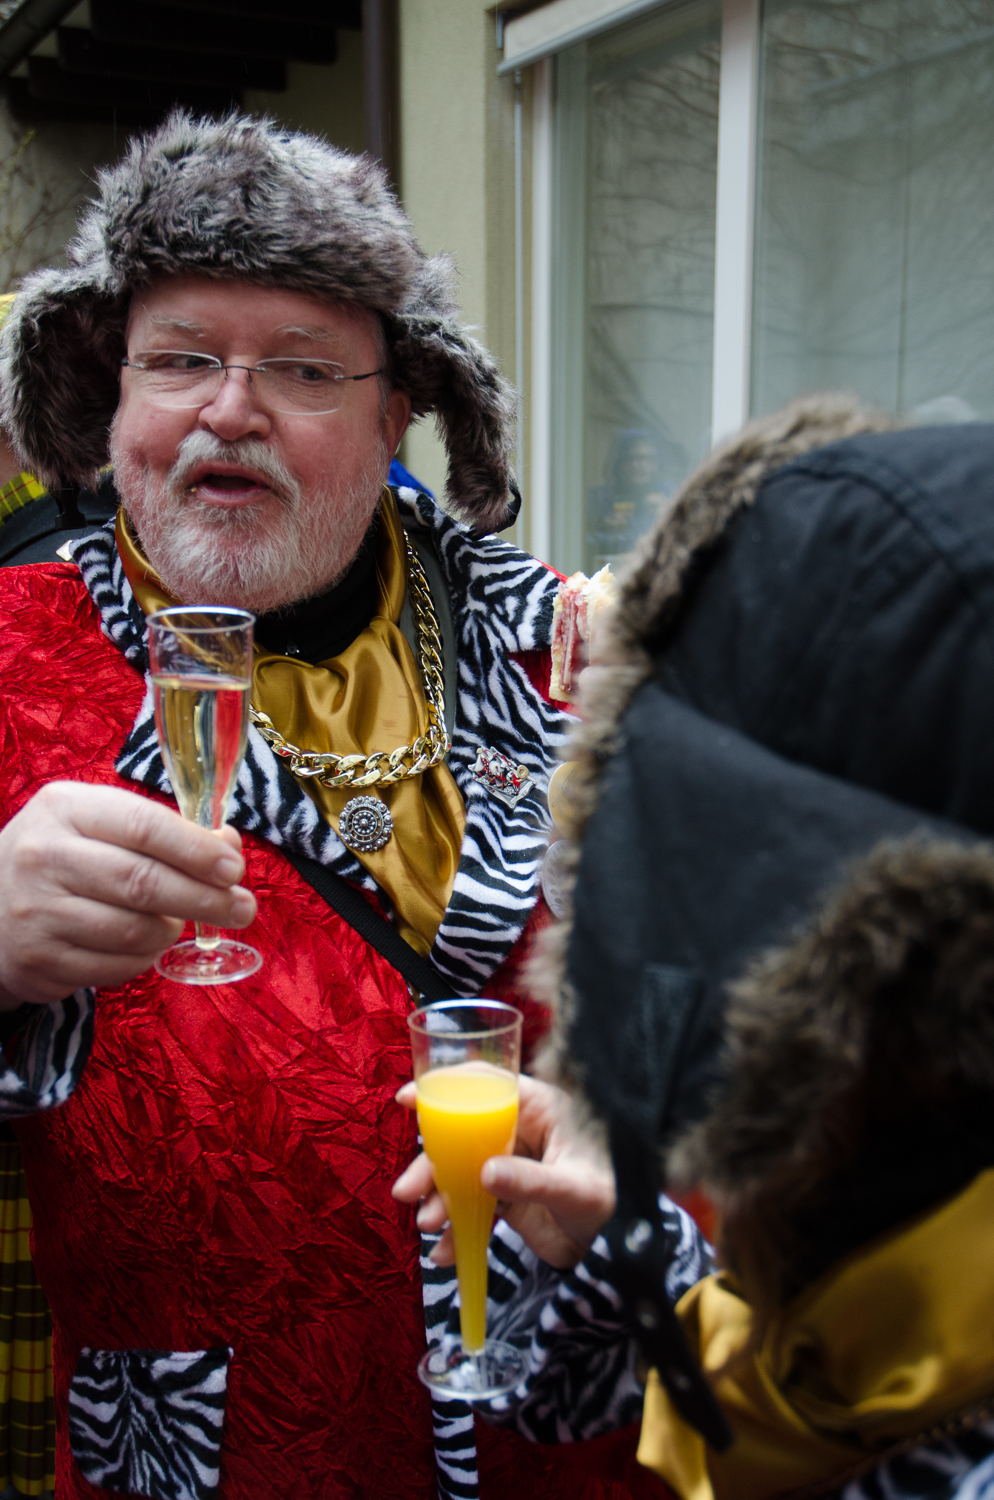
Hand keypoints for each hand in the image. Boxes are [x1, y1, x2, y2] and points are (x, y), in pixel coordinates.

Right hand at [0, 781, 256, 1006]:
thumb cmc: (62, 857)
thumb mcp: (100, 824)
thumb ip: (163, 830)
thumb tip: (229, 847)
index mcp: (65, 808)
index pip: (143, 825)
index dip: (196, 850)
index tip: (234, 868)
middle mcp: (43, 856)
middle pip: (142, 883)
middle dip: (205, 899)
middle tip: (243, 908)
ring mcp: (36, 912)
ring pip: (134, 931)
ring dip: (172, 930)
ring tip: (180, 922)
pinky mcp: (38, 961)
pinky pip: (116, 967)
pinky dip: (145, 959)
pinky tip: (145, 945)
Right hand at [392, 1074, 615, 1269]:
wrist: (626, 1248)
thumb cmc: (615, 1198)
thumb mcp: (576, 1188)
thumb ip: (531, 1181)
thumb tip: (485, 1174)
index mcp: (540, 1110)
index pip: (488, 1086)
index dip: (447, 1088)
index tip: (409, 1100)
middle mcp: (521, 1132)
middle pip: (463, 1135)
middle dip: (431, 1163)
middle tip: (407, 1191)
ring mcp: (511, 1165)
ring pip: (462, 1174)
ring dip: (440, 1199)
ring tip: (429, 1225)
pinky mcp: (508, 1199)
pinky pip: (474, 1209)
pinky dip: (458, 1231)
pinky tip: (447, 1253)